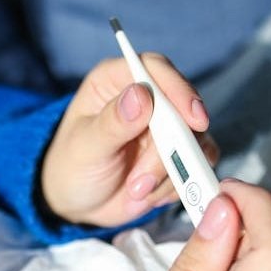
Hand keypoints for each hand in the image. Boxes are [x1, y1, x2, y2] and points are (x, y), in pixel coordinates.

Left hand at [41, 53, 218, 225]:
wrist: (80, 202)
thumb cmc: (73, 166)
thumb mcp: (86, 146)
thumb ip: (113, 122)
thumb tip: (141, 94)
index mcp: (116, 80)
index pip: (154, 68)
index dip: (178, 89)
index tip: (194, 119)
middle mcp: (146, 97)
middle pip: (181, 109)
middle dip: (168, 151)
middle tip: (142, 182)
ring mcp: (166, 126)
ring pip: (194, 140)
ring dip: (169, 173)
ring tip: (136, 191)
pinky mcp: (179, 152)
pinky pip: (197, 164)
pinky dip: (177, 184)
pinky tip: (150, 195)